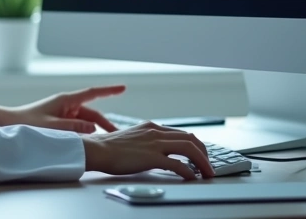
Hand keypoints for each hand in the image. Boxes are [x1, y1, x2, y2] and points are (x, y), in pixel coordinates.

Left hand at [0, 85, 124, 132]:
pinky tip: (89, 144)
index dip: (109, 91)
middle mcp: (67, 105)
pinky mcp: (60, 122)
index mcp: (66, 100)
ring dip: (95, 131)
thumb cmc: (27, 121)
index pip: (93, 93)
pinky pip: (78, 127)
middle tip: (118, 135)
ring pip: (86, 122)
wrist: (9, 123)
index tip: (123, 88)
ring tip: (106, 143)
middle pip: (93, 113)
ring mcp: (64, 114)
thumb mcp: (52, 126)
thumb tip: (93, 127)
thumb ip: (74, 126)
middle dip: (106, 124)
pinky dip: (85, 134)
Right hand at [82, 121, 214, 179]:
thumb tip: (158, 154)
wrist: (97, 149)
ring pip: (189, 149)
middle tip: (208, 166)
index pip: (182, 134)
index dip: (195, 146)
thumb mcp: (133, 138)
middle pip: (191, 139)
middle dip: (204, 154)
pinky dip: (189, 172)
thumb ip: (147, 142)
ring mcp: (155, 143)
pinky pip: (178, 164)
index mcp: (152, 127)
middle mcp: (156, 132)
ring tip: (207, 173)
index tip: (201, 156)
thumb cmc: (109, 148)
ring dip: (202, 162)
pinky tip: (192, 178)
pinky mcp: (152, 157)